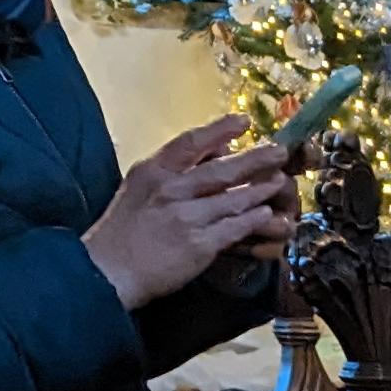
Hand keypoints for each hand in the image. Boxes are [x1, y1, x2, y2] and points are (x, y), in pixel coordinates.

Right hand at [82, 115, 295, 310]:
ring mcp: (186, 217)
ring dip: (260, 190)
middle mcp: (171, 190)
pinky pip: (234, 228)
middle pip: (221, 170)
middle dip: (255, 159)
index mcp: (154, 171)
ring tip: (280, 182)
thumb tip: (214, 151)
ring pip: (233, 200)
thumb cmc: (125, 229)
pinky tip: (267, 214)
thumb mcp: (141, 187)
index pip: (191, 143)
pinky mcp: (199, 245)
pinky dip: (253, 220)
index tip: (244, 121)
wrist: (110, 269)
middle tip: (280, 152)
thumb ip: (175, 169)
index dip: (220, 130)